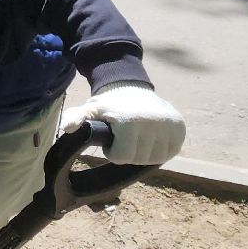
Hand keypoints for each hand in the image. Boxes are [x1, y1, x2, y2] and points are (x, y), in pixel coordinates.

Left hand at [60, 83, 185, 164]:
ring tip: (137, 136)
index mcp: (130, 121)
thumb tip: (67, 128)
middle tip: (125, 136)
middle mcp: (153, 122)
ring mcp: (169, 125)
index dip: (113, 152)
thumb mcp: (90, 109)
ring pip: (156, 159)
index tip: (112, 139)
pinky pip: (171, 152)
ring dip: (145, 153)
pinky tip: (151, 138)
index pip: (122, 157)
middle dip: (129, 152)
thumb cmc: (109, 104)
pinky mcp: (180, 127)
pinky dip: (161, 149)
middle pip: (139, 160)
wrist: (132, 89)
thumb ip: (76, 118)